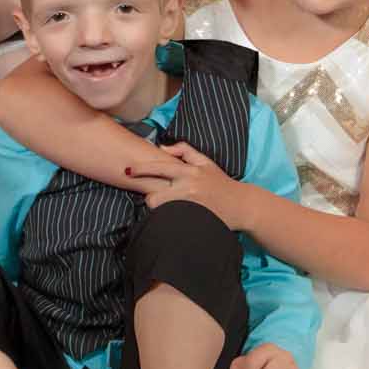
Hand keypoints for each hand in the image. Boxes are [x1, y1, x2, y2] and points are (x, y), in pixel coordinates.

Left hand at [129, 143, 248, 229]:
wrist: (241, 205)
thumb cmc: (221, 182)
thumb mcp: (205, 162)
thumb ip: (184, 151)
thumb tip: (162, 147)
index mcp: (189, 172)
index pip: (159, 168)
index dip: (141, 169)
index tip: (127, 170)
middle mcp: (187, 189)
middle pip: (154, 197)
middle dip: (150, 199)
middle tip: (155, 199)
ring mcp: (189, 207)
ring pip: (161, 211)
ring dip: (160, 211)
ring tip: (168, 209)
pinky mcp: (192, 220)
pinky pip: (171, 221)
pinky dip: (169, 219)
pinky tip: (175, 217)